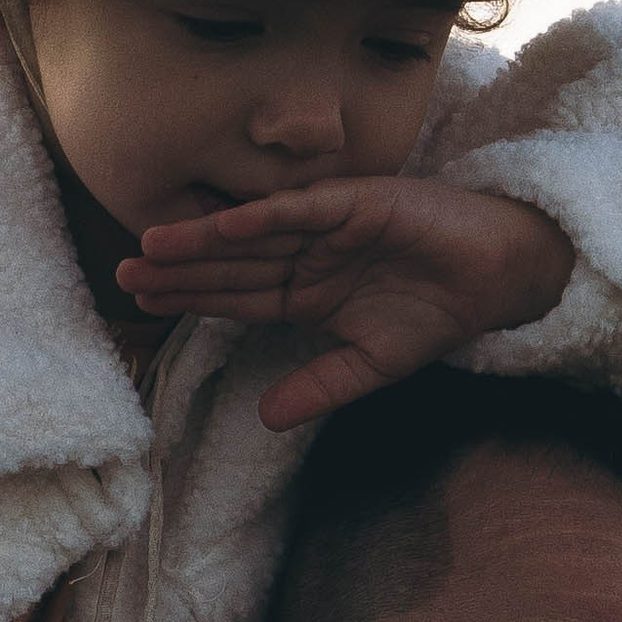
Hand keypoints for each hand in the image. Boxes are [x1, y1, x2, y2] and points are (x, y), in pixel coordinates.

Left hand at [119, 180, 575, 428]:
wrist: (498, 276)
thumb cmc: (439, 313)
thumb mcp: (371, 364)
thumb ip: (319, 387)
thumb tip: (266, 419)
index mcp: (307, 293)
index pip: (238, 297)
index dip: (191, 300)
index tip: (142, 305)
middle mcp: (308, 256)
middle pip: (231, 265)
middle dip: (179, 271)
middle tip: (122, 274)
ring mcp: (327, 226)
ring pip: (252, 236)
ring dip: (202, 241)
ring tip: (150, 248)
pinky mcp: (355, 202)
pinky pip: (299, 211)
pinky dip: (260, 217)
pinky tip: (219, 225)